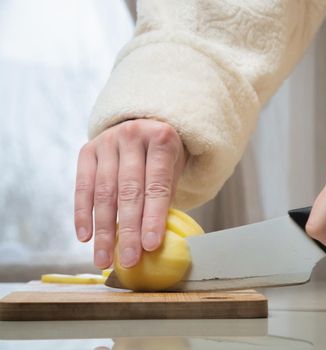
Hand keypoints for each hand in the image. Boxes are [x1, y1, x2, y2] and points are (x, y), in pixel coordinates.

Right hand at [74, 119, 185, 268]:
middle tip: (128, 260)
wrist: (143, 124)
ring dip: (104, 230)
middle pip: (129, 191)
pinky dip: (83, 214)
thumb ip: (164, 198)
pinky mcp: (87, 150)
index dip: (153, 217)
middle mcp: (132, 136)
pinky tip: (86, 238)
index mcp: (162, 139)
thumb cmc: (162, 157)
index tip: (150, 246)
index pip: (157, 185)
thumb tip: (153, 242)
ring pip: (104, 192)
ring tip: (104, 259)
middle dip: (128, 230)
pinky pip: (82, 187)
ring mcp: (107, 141)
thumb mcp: (174, 169)